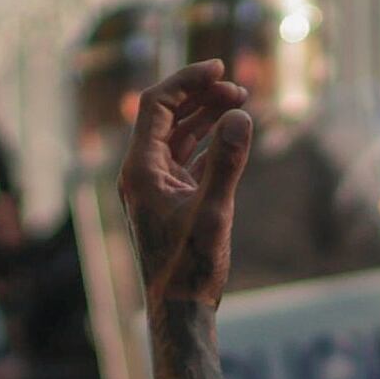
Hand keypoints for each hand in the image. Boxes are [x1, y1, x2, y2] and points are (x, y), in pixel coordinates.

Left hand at [121, 63, 249, 307]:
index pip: (156, 105)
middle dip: (200, 95)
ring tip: (239, 103)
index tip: (221, 67)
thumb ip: (227, 163)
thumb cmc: (190, 267)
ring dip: (205, 115)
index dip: (187, 81)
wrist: (179, 311)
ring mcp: (154, 186)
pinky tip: (231, 134)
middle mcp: (141, 173)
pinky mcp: (170, 200)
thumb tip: (240, 115)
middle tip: (239, 89)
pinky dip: (208, 140)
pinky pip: (186, 156)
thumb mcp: (214, 213)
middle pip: (165, 115)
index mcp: (140, 170)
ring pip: (177, 135)